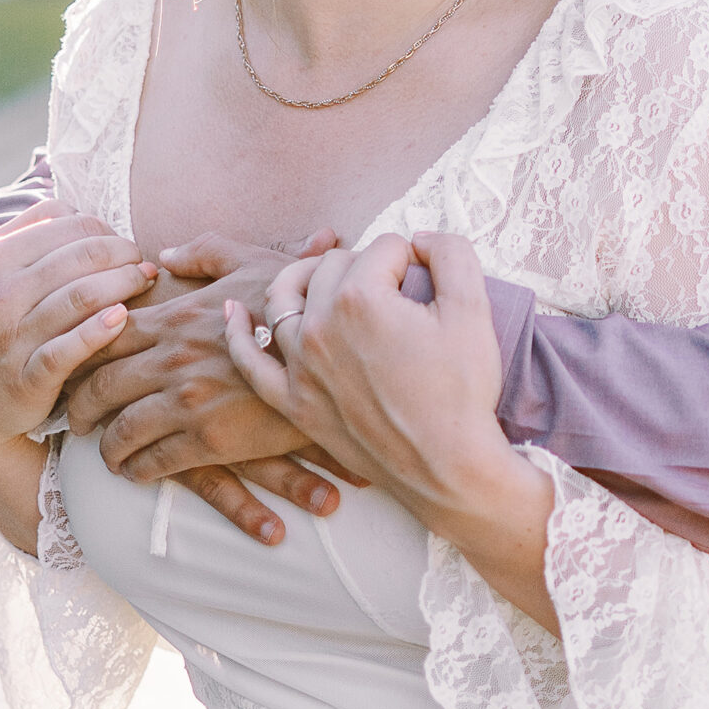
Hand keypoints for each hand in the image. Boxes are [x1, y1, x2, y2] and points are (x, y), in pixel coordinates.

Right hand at [0, 203, 157, 469]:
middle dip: (124, 254)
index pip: (66, 224)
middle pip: (82, 255)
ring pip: (83, 296)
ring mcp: (10, 336)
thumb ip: (23, 235)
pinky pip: (71, 348)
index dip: (105, 229)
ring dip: (126, 284)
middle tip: (143, 263)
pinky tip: (123, 318)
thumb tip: (72, 206)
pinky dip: (102, 330)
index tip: (122, 244)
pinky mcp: (25, 378)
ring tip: (145, 283)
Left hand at [65, 229, 350, 545]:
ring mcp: (189, 401)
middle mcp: (171, 359)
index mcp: (175, 317)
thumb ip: (203, 253)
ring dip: (106, 446)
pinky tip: (137, 471)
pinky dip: (137, 469)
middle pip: (99, 387)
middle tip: (76, 421)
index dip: (79, 354)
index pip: (102, 336)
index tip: (73, 367)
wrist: (342, 349)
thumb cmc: (300, 301)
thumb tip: (163, 255)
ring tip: (106, 454)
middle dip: (80, 408)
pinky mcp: (211, 438)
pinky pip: (155, 461)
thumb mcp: (252, 260)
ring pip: (121, 431)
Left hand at [224, 234, 555, 628]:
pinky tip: (234, 311)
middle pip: (334, 266)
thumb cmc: (463, 391)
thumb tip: (421, 240)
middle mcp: (319, 326)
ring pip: (284, 298)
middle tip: (397, 292)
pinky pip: (251, 360)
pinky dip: (239, 332)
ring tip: (326, 278)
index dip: (413, 258)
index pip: (383, 247)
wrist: (448, 468)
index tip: (431, 284)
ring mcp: (300, 366)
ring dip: (304, 279)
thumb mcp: (474, 309)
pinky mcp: (293, 401)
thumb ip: (451, 254)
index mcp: (361, 298)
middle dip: (365, 267)